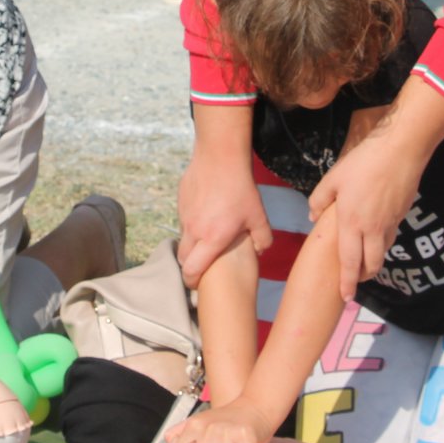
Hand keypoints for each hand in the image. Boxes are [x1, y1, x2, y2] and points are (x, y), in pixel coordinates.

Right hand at [177, 150, 269, 287]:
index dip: (193, 282)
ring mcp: (184, 216)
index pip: (192, 271)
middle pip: (183, 259)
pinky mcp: (180, 202)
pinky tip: (206, 213)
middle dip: (190, 267)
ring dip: (192, 244)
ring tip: (208, 237)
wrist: (220, 157)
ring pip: (184, 238)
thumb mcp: (258, 216)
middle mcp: (194, 230)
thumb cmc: (241, 189)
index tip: (199, 285)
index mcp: (212, 239)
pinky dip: (192, 224)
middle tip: (202, 267)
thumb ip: (263, 238)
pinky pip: (184, 220)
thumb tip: (260, 251)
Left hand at [307, 129, 421, 300]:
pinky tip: (376, 234)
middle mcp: (373, 228)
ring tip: (365, 259)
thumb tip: (313, 217)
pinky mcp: (402, 213)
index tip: (346, 297)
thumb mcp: (333, 178)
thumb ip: (319, 200)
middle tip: (355, 279)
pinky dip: (383, 242)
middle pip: (371, 264)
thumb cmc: (363, 162)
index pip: (349, 262)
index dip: (348, 282)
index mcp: (352, 222)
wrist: (401, 150)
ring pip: (383, 251)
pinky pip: (391, 236)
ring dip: (374, 260)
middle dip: (363, 276)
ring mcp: (391, 222)